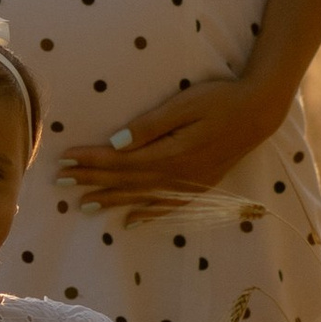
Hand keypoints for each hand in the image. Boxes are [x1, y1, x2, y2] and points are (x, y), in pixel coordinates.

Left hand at [64, 76, 280, 217]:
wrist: (259, 112)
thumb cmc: (220, 100)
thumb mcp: (184, 105)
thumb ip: (150, 126)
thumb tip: (116, 143)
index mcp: (169, 154)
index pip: (120, 160)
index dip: (90, 161)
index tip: (65, 161)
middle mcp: (176, 175)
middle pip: (125, 180)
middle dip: (91, 180)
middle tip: (60, 183)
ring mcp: (189, 184)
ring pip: (141, 196)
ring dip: (111, 200)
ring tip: (83, 205)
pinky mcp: (199, 186)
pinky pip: (167, 207)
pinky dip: (146, 215)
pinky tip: (130, 221)